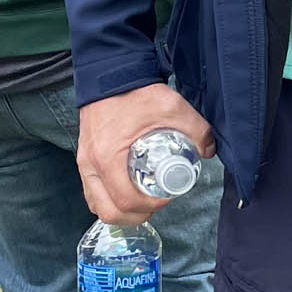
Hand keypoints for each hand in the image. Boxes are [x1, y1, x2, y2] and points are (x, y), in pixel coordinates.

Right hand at [77, 84, 215, 225]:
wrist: (110, 76)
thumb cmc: (137, 93)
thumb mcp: (174, 108)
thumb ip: (197, 130)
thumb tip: (208, 152)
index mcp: (108, 158)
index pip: (127, 201)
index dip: (151, 207)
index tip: (168, 196)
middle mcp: (91, 165)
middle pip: (109, 211)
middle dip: (136, 215)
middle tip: (156, 202)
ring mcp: (84, 163)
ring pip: (97, 204)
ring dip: (121, 209)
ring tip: (144, 199)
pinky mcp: (84, 159)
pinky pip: (92, 192)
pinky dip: (109, 198)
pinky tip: (129, 189)